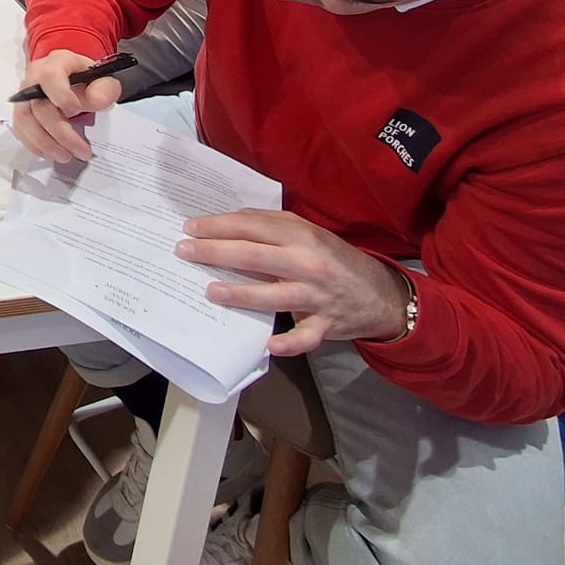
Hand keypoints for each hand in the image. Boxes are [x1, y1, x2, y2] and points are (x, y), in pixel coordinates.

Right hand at [11, 50, 127, 164]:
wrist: (75, 81)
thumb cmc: (87, 80)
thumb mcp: (103, 80)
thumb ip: (104, 89)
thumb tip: (97, 101)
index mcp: (56, 63)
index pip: (50, 76)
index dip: (61, 95)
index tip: (77, 111)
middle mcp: (35, 77)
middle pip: (38, 105)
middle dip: (60, 132)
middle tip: (81, 150)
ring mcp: (25, 95)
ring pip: (25, 120)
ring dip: (45, 142)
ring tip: (65, 156)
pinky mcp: (21, 111)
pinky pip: (21, 129)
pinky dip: (34, 144)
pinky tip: (51, 153)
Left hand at [177, 211, 413, 355]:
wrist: (379, 294)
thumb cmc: (334, 259)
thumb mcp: (309, 233)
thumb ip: (273, 225)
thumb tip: (233, 220)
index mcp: (302, 236)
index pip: (252, 227)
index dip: (219, 226)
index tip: (190, 227)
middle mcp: (308, 264)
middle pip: (255, 256)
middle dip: (216, 252)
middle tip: (184, 251)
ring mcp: (317, 296)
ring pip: (273, 296)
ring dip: (240, 294)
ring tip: (210, 291)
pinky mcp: (326, 325)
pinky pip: (305, 337)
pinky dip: (288, 343)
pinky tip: (268, 344)